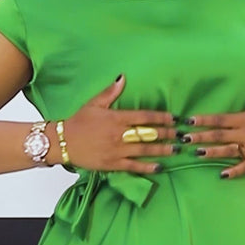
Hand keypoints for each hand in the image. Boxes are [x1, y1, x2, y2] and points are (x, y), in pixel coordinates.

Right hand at [62, 75, 176, 173]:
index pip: (144, 117)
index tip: (174, 118)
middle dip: (167, 134)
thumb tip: (122, 77)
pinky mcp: (112, 164)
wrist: (63, 142)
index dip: (161, 118)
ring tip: (176, 149)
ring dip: (162, 150)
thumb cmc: (78, 122)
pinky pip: (133, 166)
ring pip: (144, 150)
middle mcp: (119, 134)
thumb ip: (110, 92)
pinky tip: (159, 167)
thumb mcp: (94, 104)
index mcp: (116, 118)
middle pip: (148, 134)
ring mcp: (116, 150)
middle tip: (181, 134)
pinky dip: (147, 167)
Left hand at [186, 66, 244, 177]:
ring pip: (228, 151)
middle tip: (184, 139)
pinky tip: (221, 174)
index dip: (204, 120)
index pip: (221, 119)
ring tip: (196, 153)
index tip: (189, 121)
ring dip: (211, 152)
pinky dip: (233, 172)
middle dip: (201, 137)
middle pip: (219, 135)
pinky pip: (243, 167)